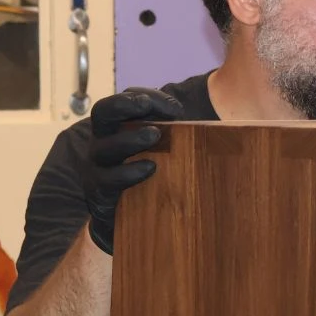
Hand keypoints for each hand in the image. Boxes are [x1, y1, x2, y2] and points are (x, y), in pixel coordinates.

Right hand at [81, 87, 184, 254]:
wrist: (126, 219)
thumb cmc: (149, 176)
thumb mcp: (162, 151)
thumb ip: (176, 135)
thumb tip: (217, 126)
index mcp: (115, 126)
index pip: (123, 100)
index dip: (143, 97)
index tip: (174, 107)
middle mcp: (101, 142)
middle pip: (102, 112)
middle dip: (125, 105)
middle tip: (149, 106)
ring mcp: (97, 167)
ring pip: (105, 147)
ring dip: (130, 139)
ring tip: (155, 135)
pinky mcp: (100, 194)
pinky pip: (109, 180)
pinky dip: (129, 172)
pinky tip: (150, 168)